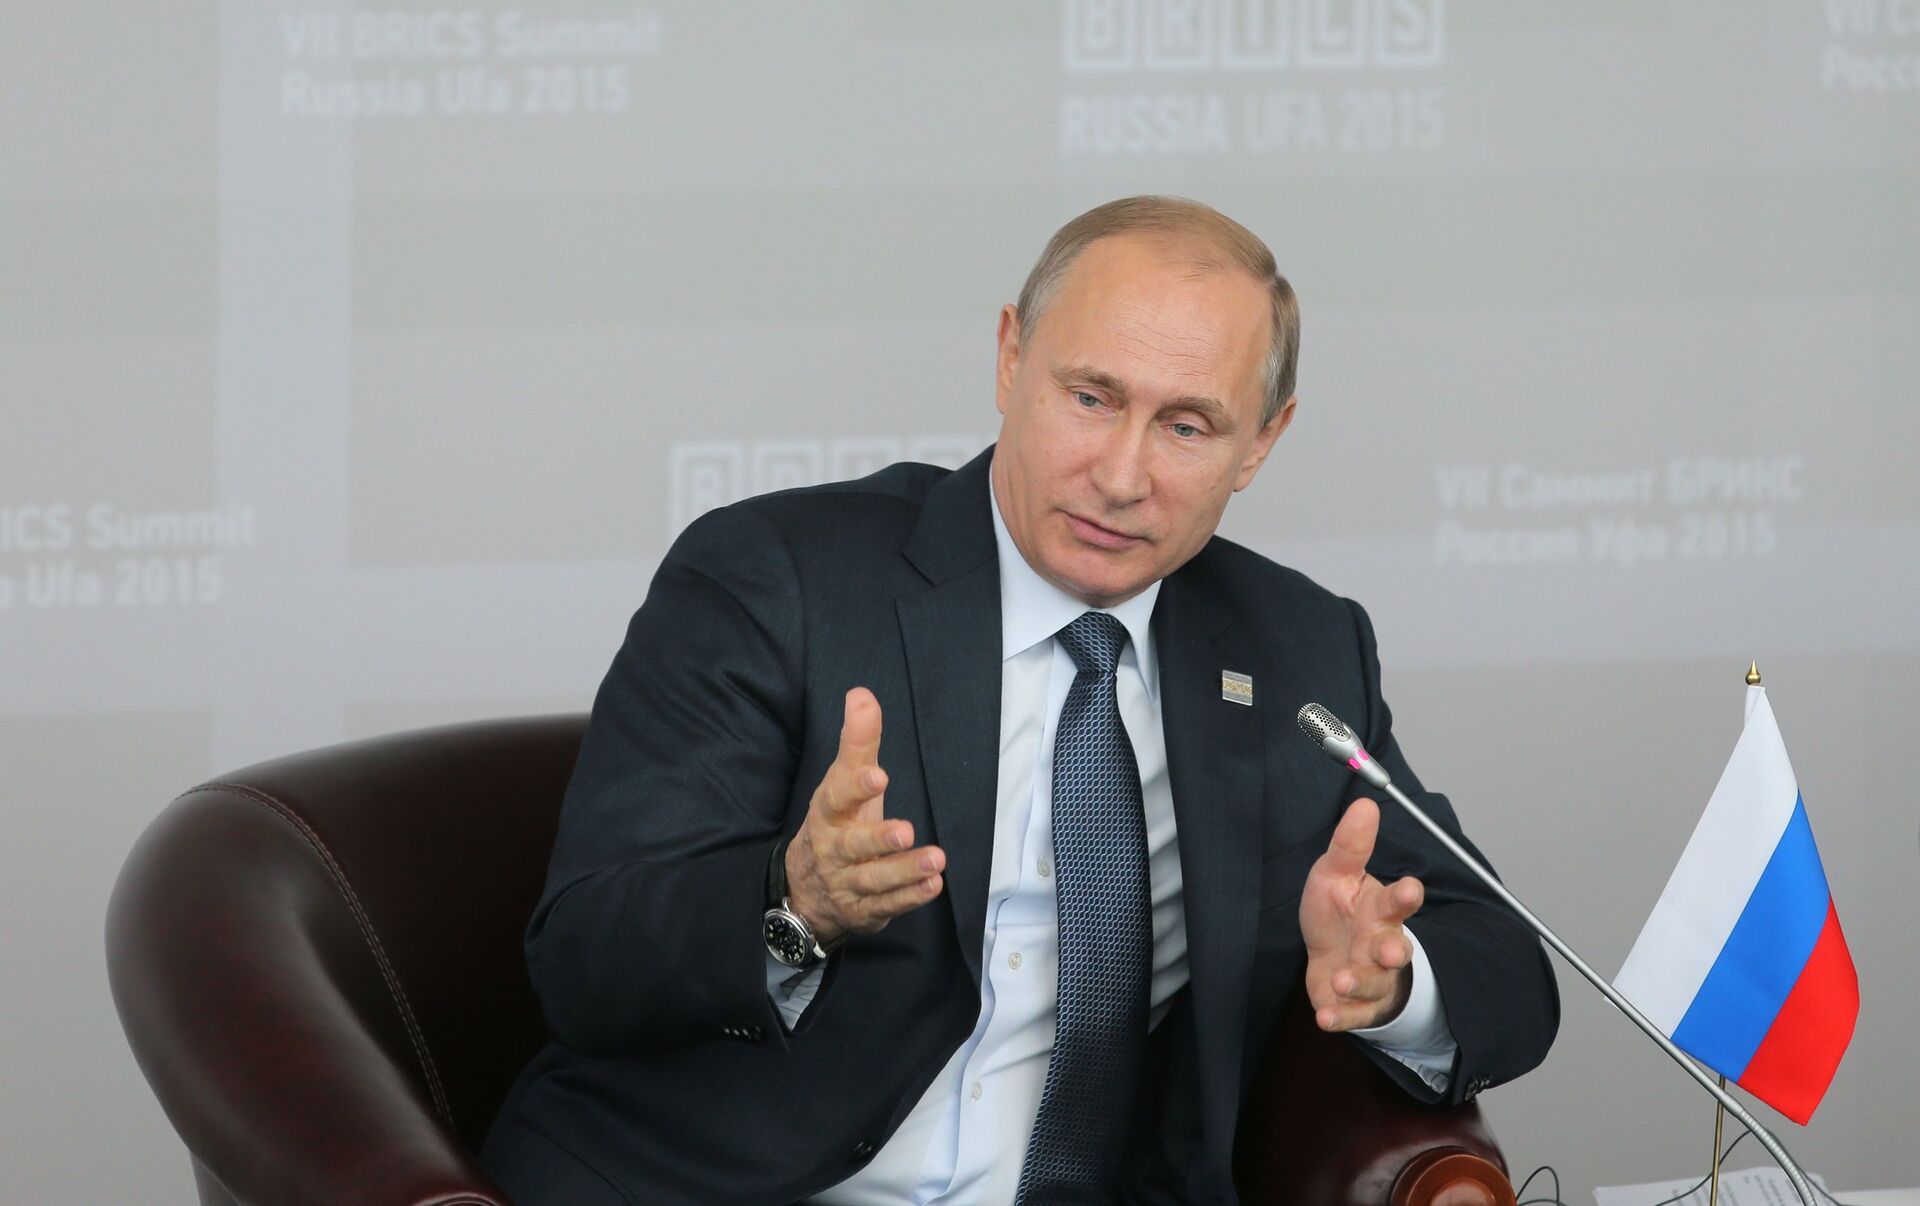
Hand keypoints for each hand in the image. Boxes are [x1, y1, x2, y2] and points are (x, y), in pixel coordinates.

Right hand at [784, 687, 945, 945]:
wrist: (808, 889)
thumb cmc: (836, 823)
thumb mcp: (842, 782)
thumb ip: (857, 742)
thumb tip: (861, 694)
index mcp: (829, 813)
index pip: (837, 797)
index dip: (855, 786)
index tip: (877, 774)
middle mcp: (834, 849)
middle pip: (853, 844)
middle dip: (878, 838)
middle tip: (906, 831)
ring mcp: (848, 883)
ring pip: (874, 879)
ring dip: (904, 870)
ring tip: (936, 860)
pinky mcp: (865, 910)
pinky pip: (888, 905)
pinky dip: (910, 897)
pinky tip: (934, 885)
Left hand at [1299, 797, 1423, 1031]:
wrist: (1331, 957)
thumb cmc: (1339, 913)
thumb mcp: (1336, 873)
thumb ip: (1350, 845)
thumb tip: (1364, 803)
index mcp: (1380, 909)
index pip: (1399, 901)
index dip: (1405, 895)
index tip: (1409, 888)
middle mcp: (1381, 944)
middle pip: (1397, 948)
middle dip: (1395, 950)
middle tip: (1391, 951)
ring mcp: (1371, 977)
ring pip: (1374, 983)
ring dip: (1360, 982)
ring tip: (1342, 979)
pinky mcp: (1353, 1004)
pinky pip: (1351, 1013)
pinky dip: (1340, 1016)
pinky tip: (1325, 1017)